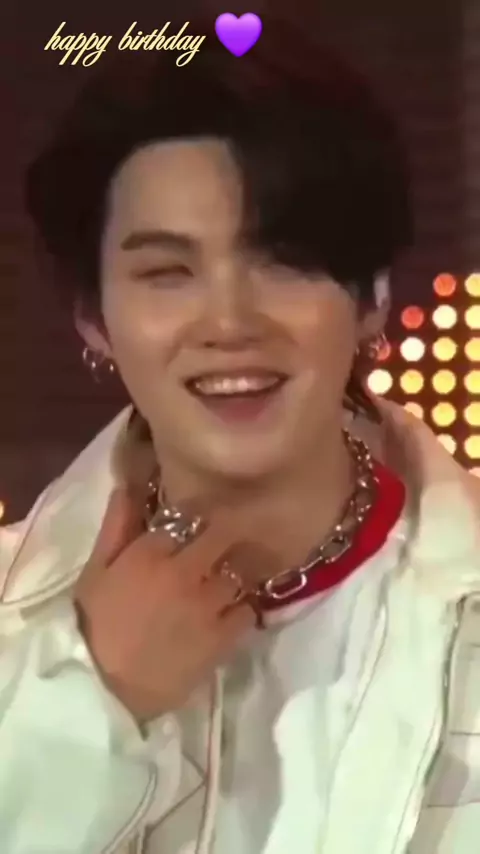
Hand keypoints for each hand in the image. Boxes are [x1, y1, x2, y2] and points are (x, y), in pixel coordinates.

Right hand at [74, 488, 261, 721]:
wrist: (106, 689)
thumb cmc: (95, 626)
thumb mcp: (95, 572)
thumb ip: (116, 527)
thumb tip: (127, 486)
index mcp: (150, 552)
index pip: (188, 514)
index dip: (198, 514)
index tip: (203, 517)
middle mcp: (185, 571)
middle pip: (224, 535)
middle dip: (228, 533)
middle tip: (230, 538)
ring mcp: (208, 604)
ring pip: (238, 571)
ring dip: (235, 572)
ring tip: (231, 578)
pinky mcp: (223, 636)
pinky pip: (247, 610)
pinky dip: (243, 609)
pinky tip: (233, 612)